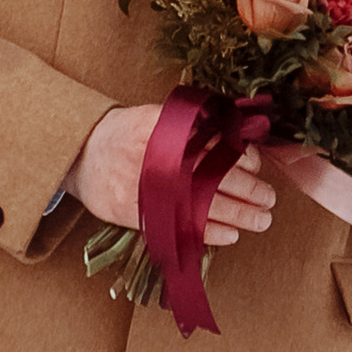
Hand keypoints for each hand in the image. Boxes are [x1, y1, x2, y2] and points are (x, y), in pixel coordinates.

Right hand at [69, 102, 275, 249]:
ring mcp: (149, 190)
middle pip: (215, 178)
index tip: (256, 163)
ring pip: (205, 207)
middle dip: (249, 190)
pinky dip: (211, 234)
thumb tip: (238, 131)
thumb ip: (191, 125)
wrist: (83, 156)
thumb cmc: (126, 133)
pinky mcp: (142, 216)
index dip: (240, 156)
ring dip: (240, 215)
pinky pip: (183, 229)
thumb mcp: (155, 117)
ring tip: (262, 219)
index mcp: (163, 130)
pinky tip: (231, 235)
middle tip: (269, 197)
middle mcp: (158, 160)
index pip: (213, 144)